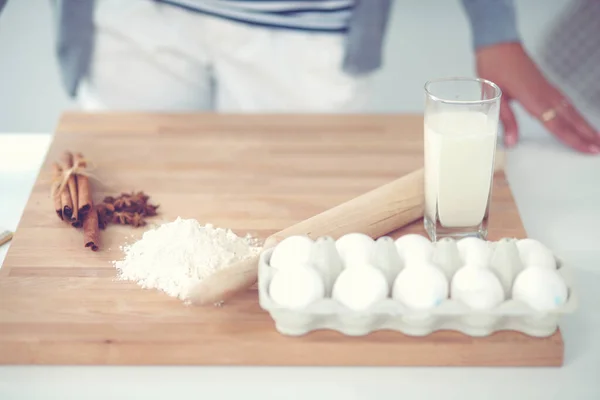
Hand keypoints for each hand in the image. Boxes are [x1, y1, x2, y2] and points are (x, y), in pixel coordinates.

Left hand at [475, 42, 598, 153]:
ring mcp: (547, 88)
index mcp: (533, 99)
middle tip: (599, 148)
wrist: (497, 43)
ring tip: (596, 138)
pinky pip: (565, 102)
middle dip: (586, 134)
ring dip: (584, 124)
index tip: (587, 149)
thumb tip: (511, 142)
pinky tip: (579, 120)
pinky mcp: (546, 84)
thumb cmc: (494, 67)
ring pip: (571, 110)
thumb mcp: (496, 96)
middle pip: (570, 118)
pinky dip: (575, 113)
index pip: (557, 125)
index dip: (573, 139)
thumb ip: (506, 120)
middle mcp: (545, 94)